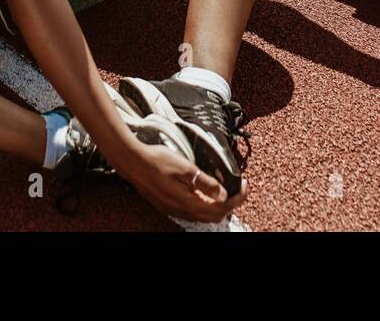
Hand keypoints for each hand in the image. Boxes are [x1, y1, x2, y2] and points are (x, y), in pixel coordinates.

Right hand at [120, 141, 247, 222]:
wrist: (134, 163)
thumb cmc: (157, 162)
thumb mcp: (186, 168)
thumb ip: (206, 183)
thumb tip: (223, 195)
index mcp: (189, 202)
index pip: (221, 209)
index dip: (237, 199)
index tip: (245, 187)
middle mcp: (182, 211)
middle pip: (213, 216)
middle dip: (230, 204)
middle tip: (239, 190)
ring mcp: (175, 210)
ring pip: (203, 216)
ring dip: (217, 206)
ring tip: (226, 191)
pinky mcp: (169, 206)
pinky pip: (192, 212)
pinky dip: (204, 205)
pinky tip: (204, 193)